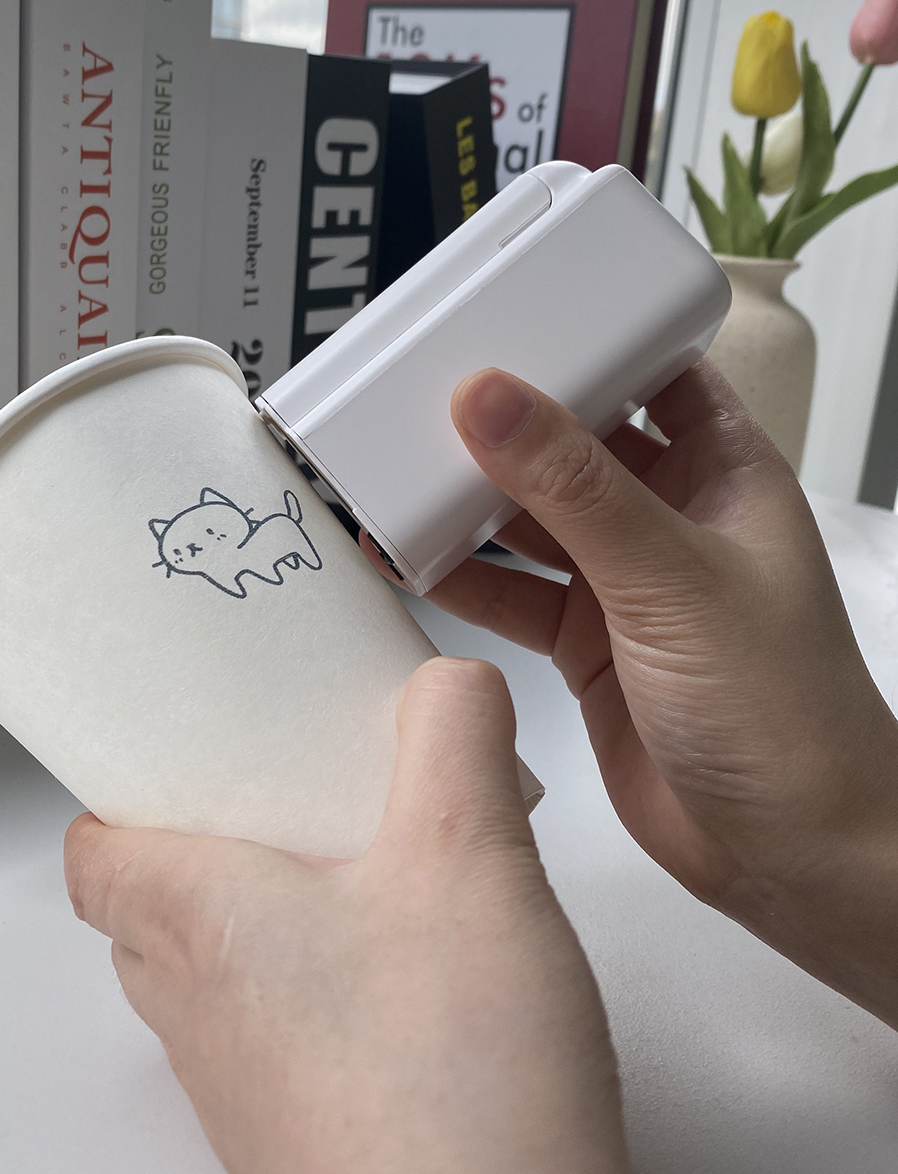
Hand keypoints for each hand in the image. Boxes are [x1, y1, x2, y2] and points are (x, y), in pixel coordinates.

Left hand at [66, 658, 630, 1173]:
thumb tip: (447, 683)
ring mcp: (243, 1087)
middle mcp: (198, 1011)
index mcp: (197, 921)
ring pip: (214, 974)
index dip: (121, 794)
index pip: (91, 850)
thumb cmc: (450, 1080)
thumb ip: (452, 738)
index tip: (176, 752)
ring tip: (361, 875)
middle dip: (207, 841)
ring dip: (264, 919)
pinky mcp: (301, 1136)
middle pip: (151, 905)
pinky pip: (277, 1037)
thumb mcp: (468, 854)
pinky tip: (409, 978)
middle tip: (283, 794)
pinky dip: (315, 990)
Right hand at [373, 362, 897, 1024]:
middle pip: (571, 446)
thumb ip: (574, 488)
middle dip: (502, 424)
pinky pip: (508, 593)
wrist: (785, 851)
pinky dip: (459, 577)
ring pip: (529, 521)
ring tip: (394, 474)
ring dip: (468, 502)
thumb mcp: (671, 576)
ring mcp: (622, 584)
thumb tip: (489, 397)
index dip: (581, 342)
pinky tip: (408, 558)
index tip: (501, 318)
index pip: (647, 374)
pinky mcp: (583, 645)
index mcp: (720, 473)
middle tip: (419, 398)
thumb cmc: (783, 710)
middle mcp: (668, 520)